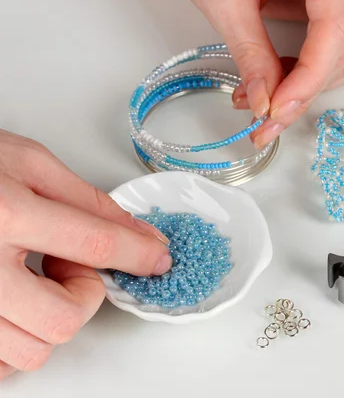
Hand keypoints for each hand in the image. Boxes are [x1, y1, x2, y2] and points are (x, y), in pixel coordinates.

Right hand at [0, 130, 171, 379]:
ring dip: (47, 318)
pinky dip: (16, 338)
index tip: (158, 259)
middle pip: (60, 321)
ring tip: (31, 277)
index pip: (95, 244)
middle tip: (67, 263)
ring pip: (29, 350)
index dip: (139, 254)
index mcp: (4, 213)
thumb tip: (139, 235)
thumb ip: (88, 202)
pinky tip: (14, 301)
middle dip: (81, 296)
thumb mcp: (28, 162)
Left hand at [191, 0, 343, 148]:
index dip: (307, 81)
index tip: (276, 112)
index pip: (335, 34)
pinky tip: (273, 74)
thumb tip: (263, 102)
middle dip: (303, 91)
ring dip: (305, 83)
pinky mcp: (330, 4)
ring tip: (262, 95)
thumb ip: (250, 52)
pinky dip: (303, 67)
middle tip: (265, 120)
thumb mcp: (228, 0)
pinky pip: (332, 45)